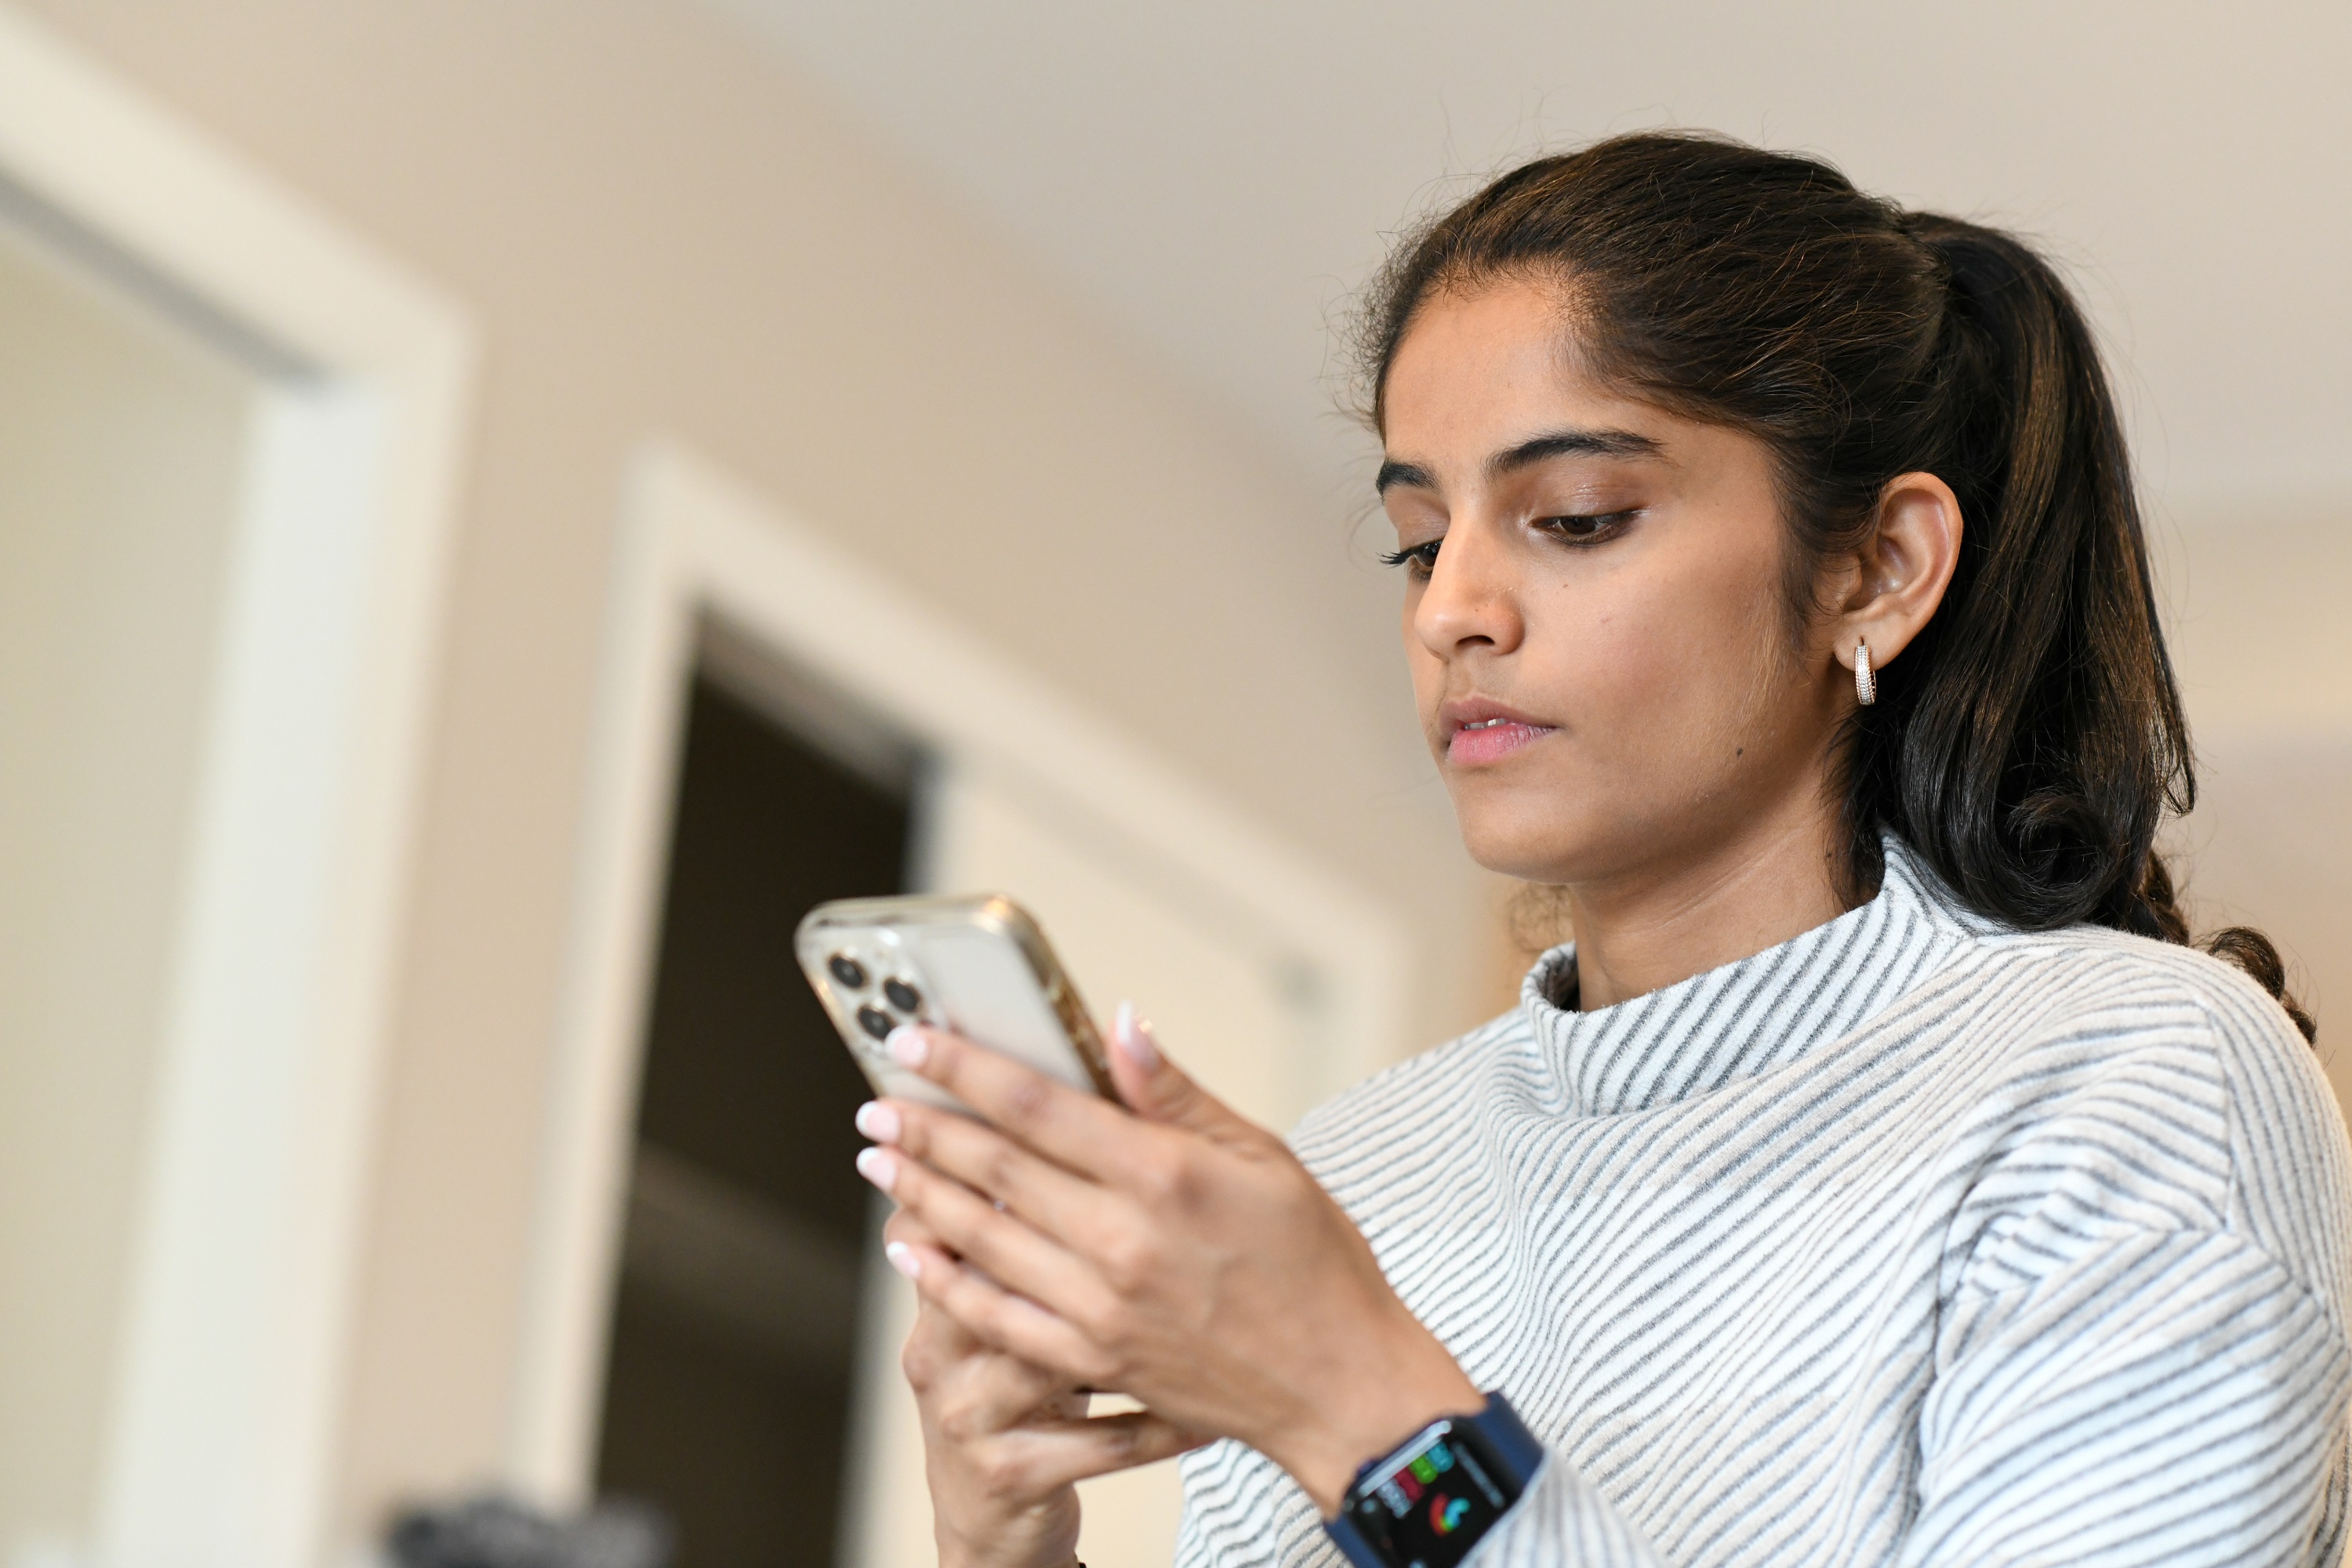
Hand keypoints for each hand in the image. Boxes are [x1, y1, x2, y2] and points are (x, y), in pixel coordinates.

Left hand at [856, 1008, 1479, 1513]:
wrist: (1339, 1386)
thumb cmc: (1315, 1266)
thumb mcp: (1262, 1155)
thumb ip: (1175, 1094)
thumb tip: (1119, 1026)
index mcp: (1164, 1175)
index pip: (1038, 1105)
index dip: (968, 1068)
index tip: (919, 1042)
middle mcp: (1122, 1240)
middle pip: (996, 1170)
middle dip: (925, 1130)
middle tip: (877, 1103)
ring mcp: (1101, 1307)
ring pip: (984, 1239)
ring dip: (922, 1195)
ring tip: (880, 1161)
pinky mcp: (1094, 1360)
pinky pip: (998, 1316)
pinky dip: (947, 1282)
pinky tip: (913, 1252)